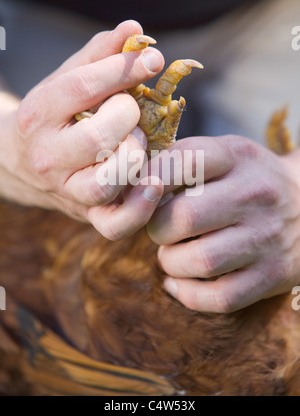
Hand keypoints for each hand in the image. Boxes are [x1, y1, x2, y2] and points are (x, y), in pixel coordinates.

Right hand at [0, 20, 164, 238]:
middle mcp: (49, 156)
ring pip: (107, 182)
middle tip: (132, 111)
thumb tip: (135, 29)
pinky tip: (154, 182)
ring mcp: (67, 190)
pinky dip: (140, 208)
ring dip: (134, 157)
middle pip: (97, 137)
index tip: (153, 59)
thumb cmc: (54, 116)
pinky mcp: (87, 214)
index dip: (124, 69)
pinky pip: (116, 224)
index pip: (83, 87)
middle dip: (128, 117)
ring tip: (137, 143)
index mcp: (39, 115)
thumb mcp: (67, 81)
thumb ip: (99, 55)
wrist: (21, 161)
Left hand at [147, 135, 299, 312]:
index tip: (139, 195)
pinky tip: (179, 281)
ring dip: (170, 262)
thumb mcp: (223, 154)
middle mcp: (255, 194)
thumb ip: (178, 161)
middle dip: (156, 229)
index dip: (146, 183)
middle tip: (159, 229)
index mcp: (237, 156)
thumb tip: (125, 185)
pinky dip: (188, 294)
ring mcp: (267, 237)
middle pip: (183, 219)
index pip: (180, 163)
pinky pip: (218, 298)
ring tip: (172, 253)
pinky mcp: (272, 275)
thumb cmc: (247, 179)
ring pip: (199, 262)